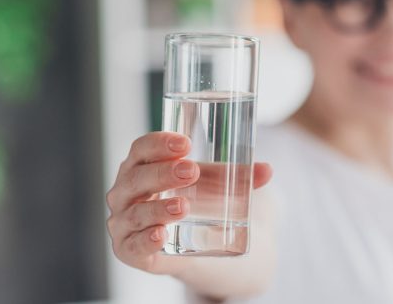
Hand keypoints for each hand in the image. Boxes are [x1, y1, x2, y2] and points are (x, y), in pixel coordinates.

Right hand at [106, 131, 271, 274]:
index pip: (141, 148)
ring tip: (184, 205)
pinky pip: (133, 245)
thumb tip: (268, 170)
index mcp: (141, 165)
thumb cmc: (193, 197)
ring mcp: (124, 221)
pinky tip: (161, 235)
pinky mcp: (129, 250)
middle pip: (137, 177)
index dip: (159, 143)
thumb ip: (240, 175)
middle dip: (163, 173)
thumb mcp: (214, 182)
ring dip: (158, 208)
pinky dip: (145, 240)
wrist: (188, 241)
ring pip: (135, 212)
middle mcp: (125, 191)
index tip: (186, 143)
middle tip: (191, 171)